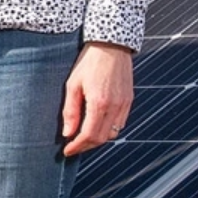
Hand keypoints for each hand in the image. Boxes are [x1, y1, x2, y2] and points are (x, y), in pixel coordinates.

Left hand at [61, 41, 136, 156]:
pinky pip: (120, 123)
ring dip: (98, 139)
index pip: (89, 135)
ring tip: (83, 137)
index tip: (67, 151)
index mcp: (99, 103)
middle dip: (86, 146)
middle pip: (102, 138)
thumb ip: (70, 111)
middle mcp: (115, 107)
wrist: (111, 46)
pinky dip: (109, 129)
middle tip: (73, 147)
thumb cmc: (89, 62)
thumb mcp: (72, 84)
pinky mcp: (129, 100)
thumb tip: (67, 133)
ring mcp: (124, 104)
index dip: (77, 147)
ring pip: (113, 133)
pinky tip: (97, 125)